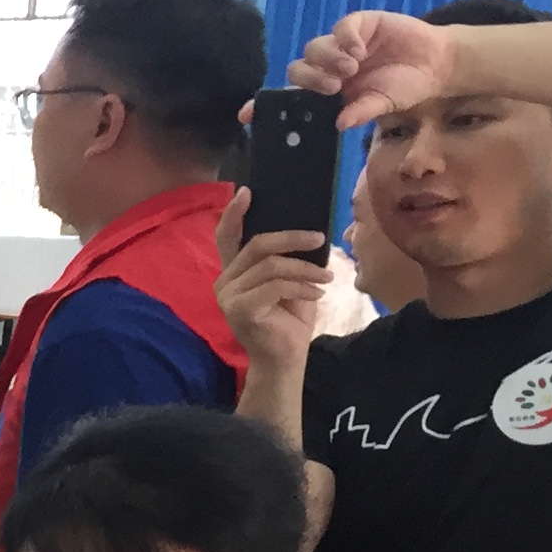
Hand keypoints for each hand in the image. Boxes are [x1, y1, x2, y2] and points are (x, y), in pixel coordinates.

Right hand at [214, 193, 329, 380]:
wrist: (284, 360)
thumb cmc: (289, 320)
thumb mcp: (290, 281)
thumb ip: (285, 258)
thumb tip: (307, 229)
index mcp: (234, 272)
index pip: (226, 237)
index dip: (234, 213)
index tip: (247, 191)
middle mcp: (225, 282)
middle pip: (257, 245)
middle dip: (292, 239)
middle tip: (320, 239)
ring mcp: (228, 297)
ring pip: (271, 266)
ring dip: (305, 269)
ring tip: (326, 279)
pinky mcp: (239, 310)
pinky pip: (275, 286)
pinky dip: (301, 287)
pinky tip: (316, 296)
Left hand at [288, 9, 460, 130]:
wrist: (435, 64)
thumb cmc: (405, 87)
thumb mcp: (383, 103)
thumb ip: (362, 111)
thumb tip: (340, 125)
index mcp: (331, 86)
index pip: (299, 88)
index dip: (294, 93)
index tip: (287, 105)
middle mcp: (331, 65)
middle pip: (301, 66)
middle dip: (311, 76)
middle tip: (335, 85)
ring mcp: (344, 43)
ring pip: (316, 46)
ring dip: (329, 58)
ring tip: (352, 68)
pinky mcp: (361, 23)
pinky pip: (343, 26)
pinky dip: (346, 38)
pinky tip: (360, 50)